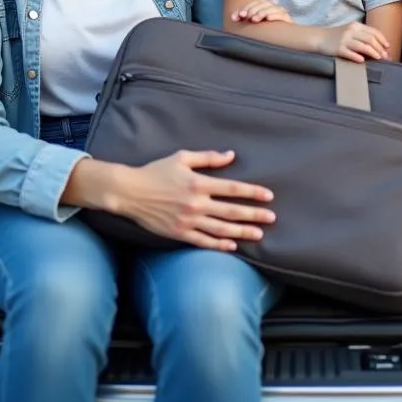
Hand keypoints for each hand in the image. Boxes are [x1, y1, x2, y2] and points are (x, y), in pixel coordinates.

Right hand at [117, 150, 275, 251]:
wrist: (130, 192)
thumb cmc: (156, 171)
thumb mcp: (182, 158)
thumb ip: (208, 157)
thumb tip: (231, 155)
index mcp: (199, 183)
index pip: (233, 189)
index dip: (253, 192)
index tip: (269, 196)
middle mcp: (196, 203)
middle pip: (231, 211)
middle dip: (254, 214)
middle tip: (272, 218)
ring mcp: (188, 220)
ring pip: (220, 228)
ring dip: (241, 231)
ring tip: (259, 234)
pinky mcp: (179, 233)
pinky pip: (203, 241)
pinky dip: (218, 245)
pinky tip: (232, 246)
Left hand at [231, 0, 292, 24]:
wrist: (285, 39)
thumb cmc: (266, 30)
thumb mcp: (254, 23)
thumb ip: (244, 18)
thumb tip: (232, 17)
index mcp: (266, 5)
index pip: (256, 1)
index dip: (247, 7)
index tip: (239, 15)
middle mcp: (274, 7)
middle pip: (264, 3)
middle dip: (253, 10)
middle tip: (247, 17)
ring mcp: (282, 13)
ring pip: (272, 8)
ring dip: (262, 12)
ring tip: (254, 19)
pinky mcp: (288, 20)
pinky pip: (282, 15)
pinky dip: (275, 15)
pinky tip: (268, 19)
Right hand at [319, 22, 389, 62]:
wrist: (319, 38)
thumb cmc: (337, 36)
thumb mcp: (350, 31)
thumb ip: (363, 35)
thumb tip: (379, 45)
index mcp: (356, 26)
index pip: (373, 32)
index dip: (382, 40)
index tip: (387, 47)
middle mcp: (351, 31)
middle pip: (370, 39)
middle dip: (380, 48)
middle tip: (385, 56)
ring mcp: (344, 40)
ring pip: (363, 46)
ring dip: (373, 53)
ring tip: (378, 58)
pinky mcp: (338, 49)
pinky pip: (350, 53)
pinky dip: (358, 57)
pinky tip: (362, 61)